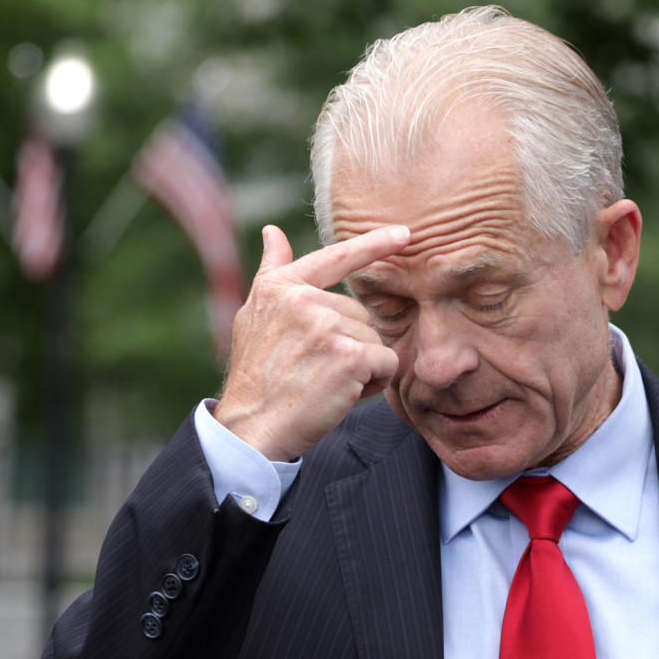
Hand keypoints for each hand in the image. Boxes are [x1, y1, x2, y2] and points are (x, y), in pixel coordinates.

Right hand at [214, 223, 410, 460]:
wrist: (253, 428)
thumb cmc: (257, 378)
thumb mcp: (254, 317)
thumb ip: (272, 272)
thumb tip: (272, 231)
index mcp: (281, 288)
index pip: (335, 258)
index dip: (373, 245)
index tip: (405, 234)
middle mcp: (303, 300)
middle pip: (361, 315)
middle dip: (352, 345)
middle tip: (317, 371)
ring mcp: (326, 325)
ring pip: (375, 340)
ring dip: (363, 367)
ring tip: (326, 383)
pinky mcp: (349, 354)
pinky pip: (386, 362)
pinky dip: (375, 383)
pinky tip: (344, 394)